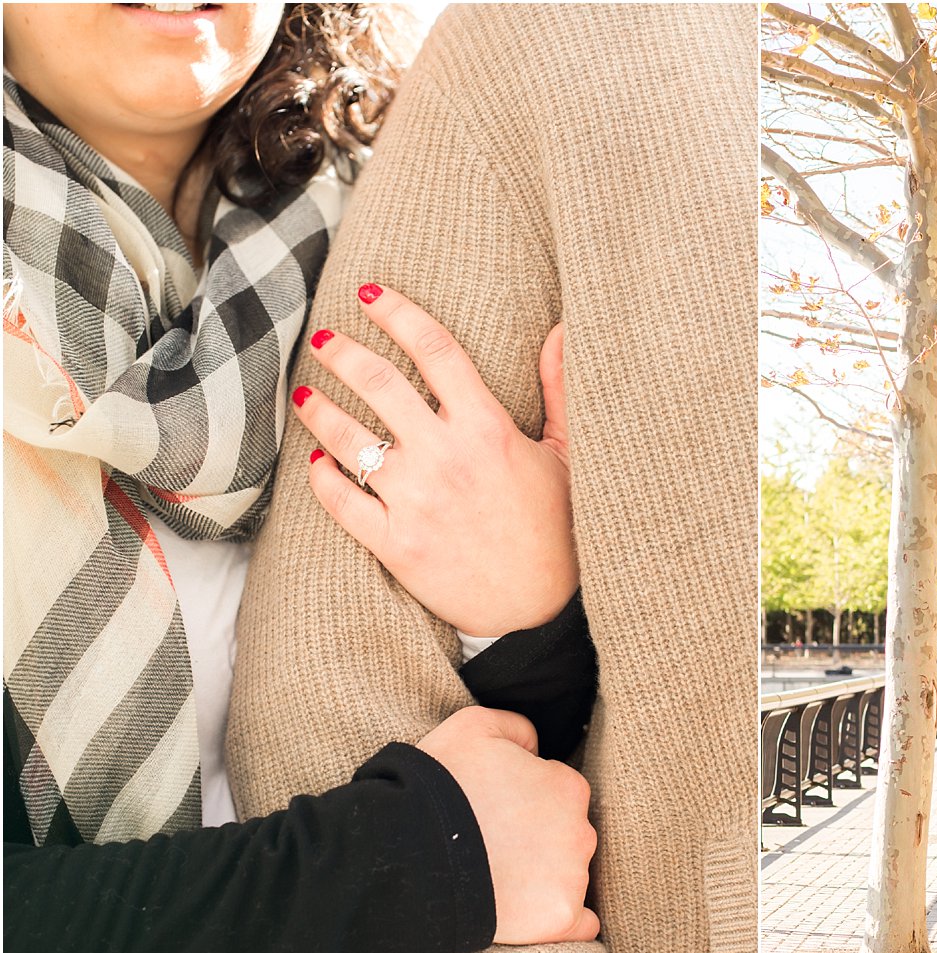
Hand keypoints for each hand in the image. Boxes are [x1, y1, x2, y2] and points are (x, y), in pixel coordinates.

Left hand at [294, 282, 575, 636]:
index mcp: (488, 429)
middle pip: (379, 384)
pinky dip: (322, 478)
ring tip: (306, 395)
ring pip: (349, 439)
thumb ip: (559, 389)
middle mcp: (446, 458)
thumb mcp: (567, 455)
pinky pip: (341, 502)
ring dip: (320, 409)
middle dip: (344, 352)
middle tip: (326, 340)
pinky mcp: (396, 545)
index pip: (435, 350)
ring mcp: (416, 502)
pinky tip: (317, 462)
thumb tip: (560, 331)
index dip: (398, 313)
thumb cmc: (556, 528)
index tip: (371, 295)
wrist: (541, 609)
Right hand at [417, 706, 598, 944]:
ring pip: (570, 875)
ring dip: (544, 878)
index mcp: (567, 785)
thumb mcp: (473, 726)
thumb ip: (516, 728)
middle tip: (492, 846)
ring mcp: (572, 877)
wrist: (409, 853)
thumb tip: (535, 747)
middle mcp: (581, 831)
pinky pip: (581, 925)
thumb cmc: (438, 784)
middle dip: (538, 839)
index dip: (525, 799)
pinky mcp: (558, 919)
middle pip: (567, 834)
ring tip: (495, 879)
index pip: (558, 792)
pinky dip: (565, 922)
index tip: (495, 811)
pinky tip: (536, 916)